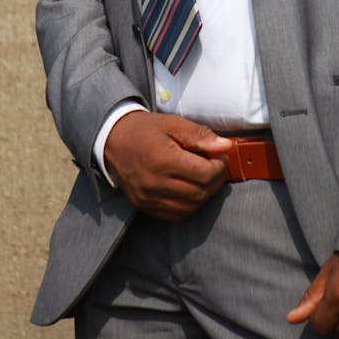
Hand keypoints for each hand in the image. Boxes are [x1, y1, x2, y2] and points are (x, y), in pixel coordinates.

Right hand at [103, 112, 232, 220]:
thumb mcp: (173, 124)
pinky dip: (189, 205)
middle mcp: (155, 183)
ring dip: (204, 194)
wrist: (113, 140)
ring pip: (190, 207)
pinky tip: (190, 189)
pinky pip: (176, 214)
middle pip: (200, 193)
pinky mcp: (144, 206)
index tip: (221, 157)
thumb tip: (225, 146)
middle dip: (216, 181)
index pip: (204, 174)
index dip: (220, 167)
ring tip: (204, 177)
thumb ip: (200, 136)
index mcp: (163, 159)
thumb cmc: (145, 129)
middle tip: (217, 167)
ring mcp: (148, 198)